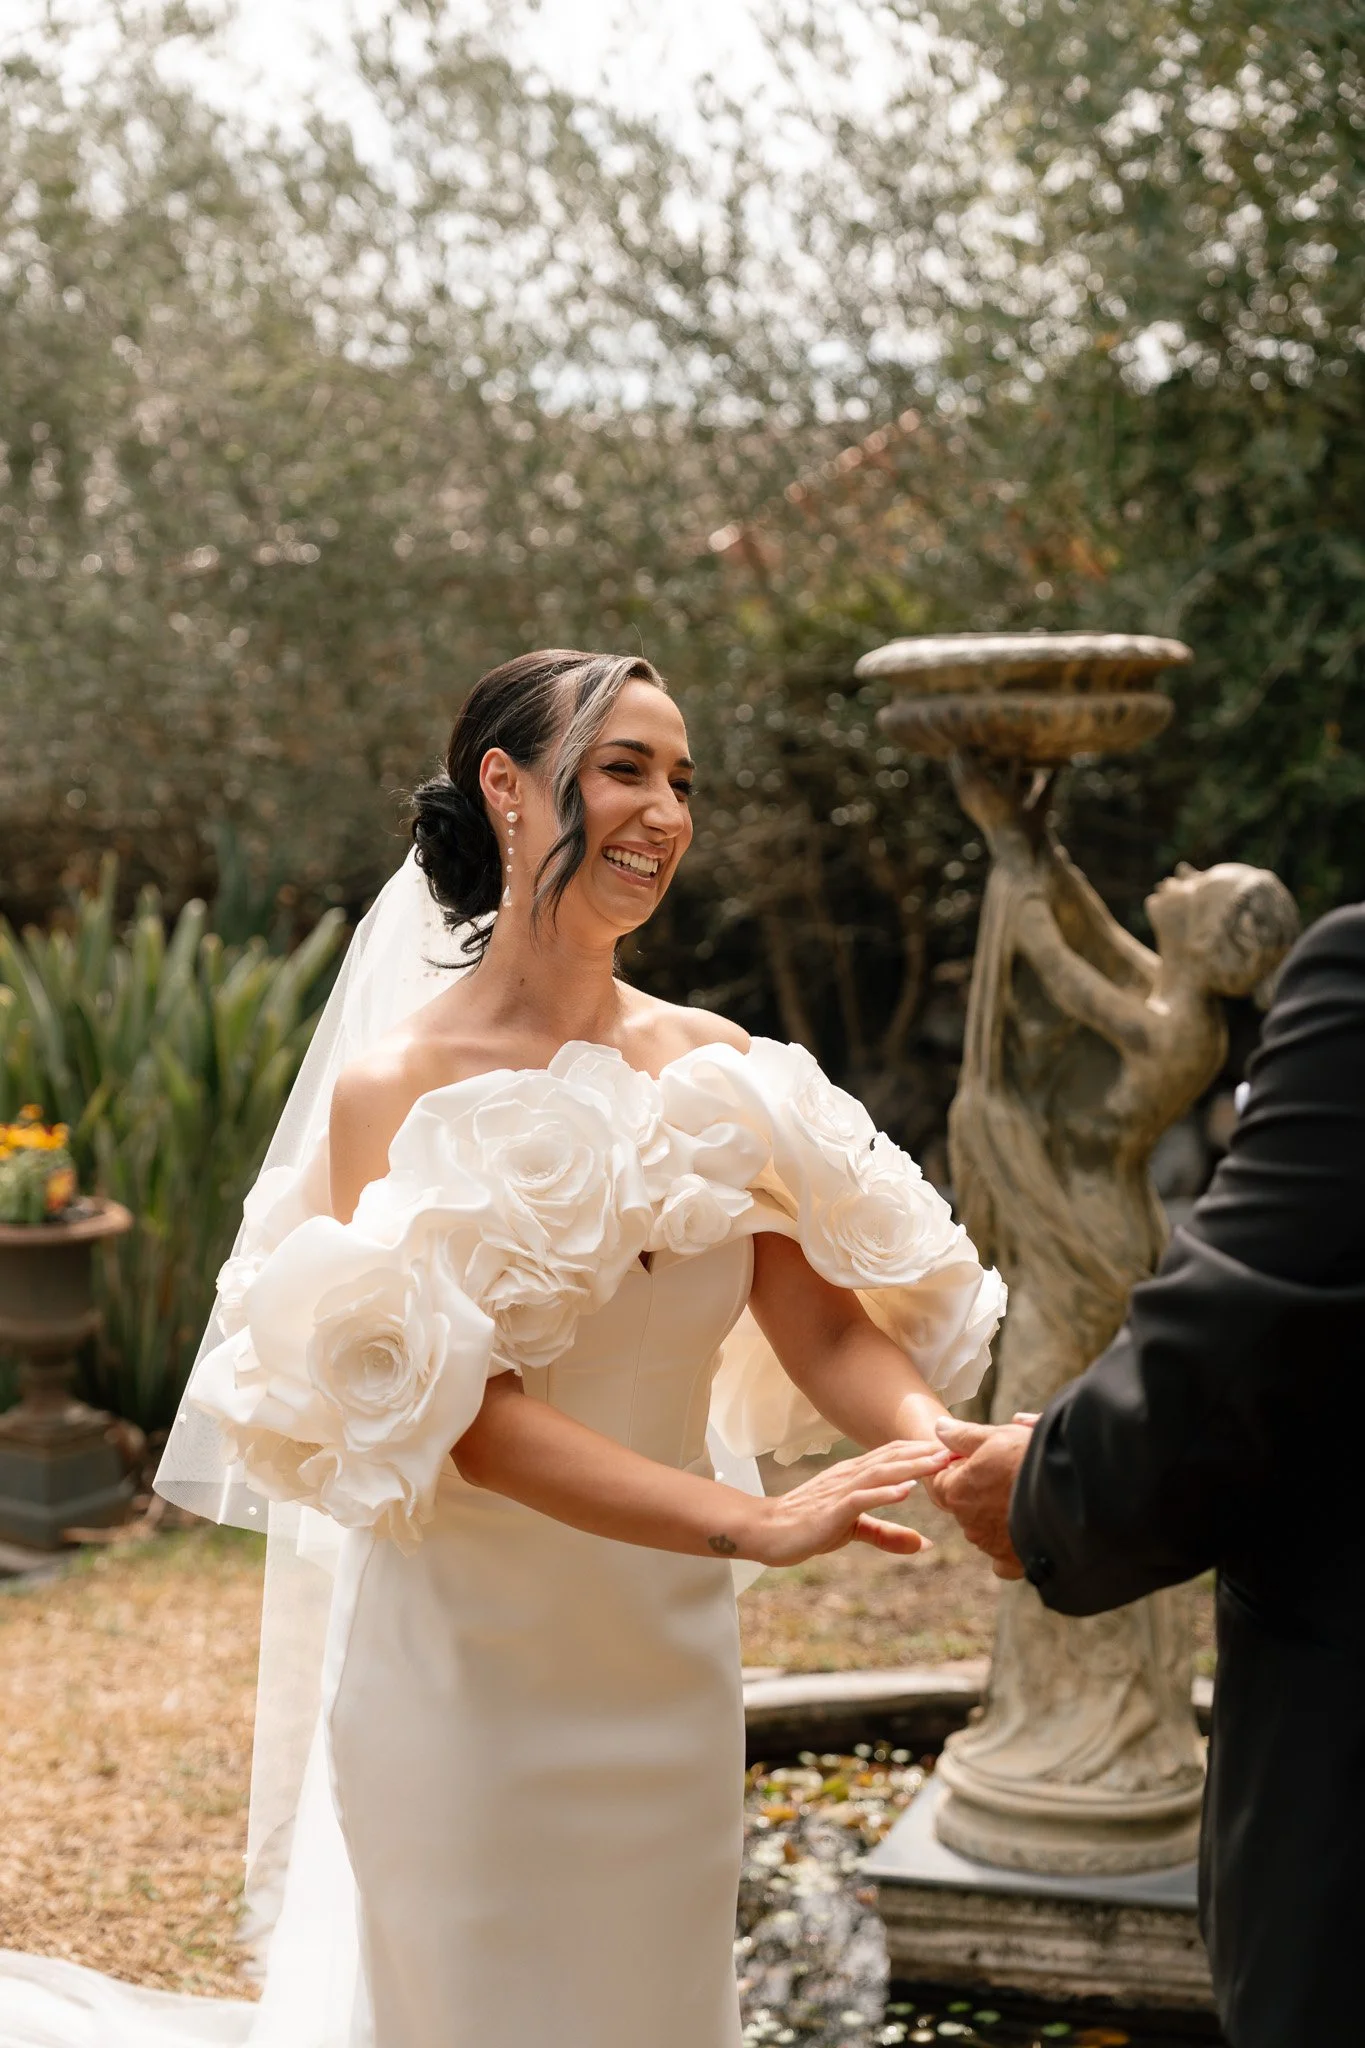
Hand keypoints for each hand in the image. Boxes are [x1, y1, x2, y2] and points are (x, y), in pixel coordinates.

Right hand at [738, 1440, 951, 1568]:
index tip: (955, 1448)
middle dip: (926, 1452)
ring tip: (940, 1461)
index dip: (924, 1451)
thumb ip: (887, 1534)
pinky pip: (861, 1498)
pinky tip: (905, 1490)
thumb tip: (924, 1545)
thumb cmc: (808, 1526)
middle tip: (960, 1446)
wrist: (767, 1531)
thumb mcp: (854, 1530)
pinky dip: (884, 1493)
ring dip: (912, 1465)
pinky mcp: (831, 1510)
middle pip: (893, 1458)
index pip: (894, 1456)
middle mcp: (850, 1475)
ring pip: (881, 1472)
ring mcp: (840, 1490)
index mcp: (855, 1476)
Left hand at [925, 1415, 1036, 1578]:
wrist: (1071, 1492)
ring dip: (997, 1517)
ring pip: (985, 1530)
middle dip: (981, 1492)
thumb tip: (939, 1429)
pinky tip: (1023, 1534)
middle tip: (1009, 1475)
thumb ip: (963, 1436)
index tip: (984, 1459)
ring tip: (1026, 1496)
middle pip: (966, 1505)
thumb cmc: (1029, 1459)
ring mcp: (990, 1545)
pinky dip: (1009, 1549)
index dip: (961, 1467)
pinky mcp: (1013, 1561)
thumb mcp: (995, 1437)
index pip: (942, 1480)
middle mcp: (968, 1522)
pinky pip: (1003, 1561)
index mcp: (957, 1491)